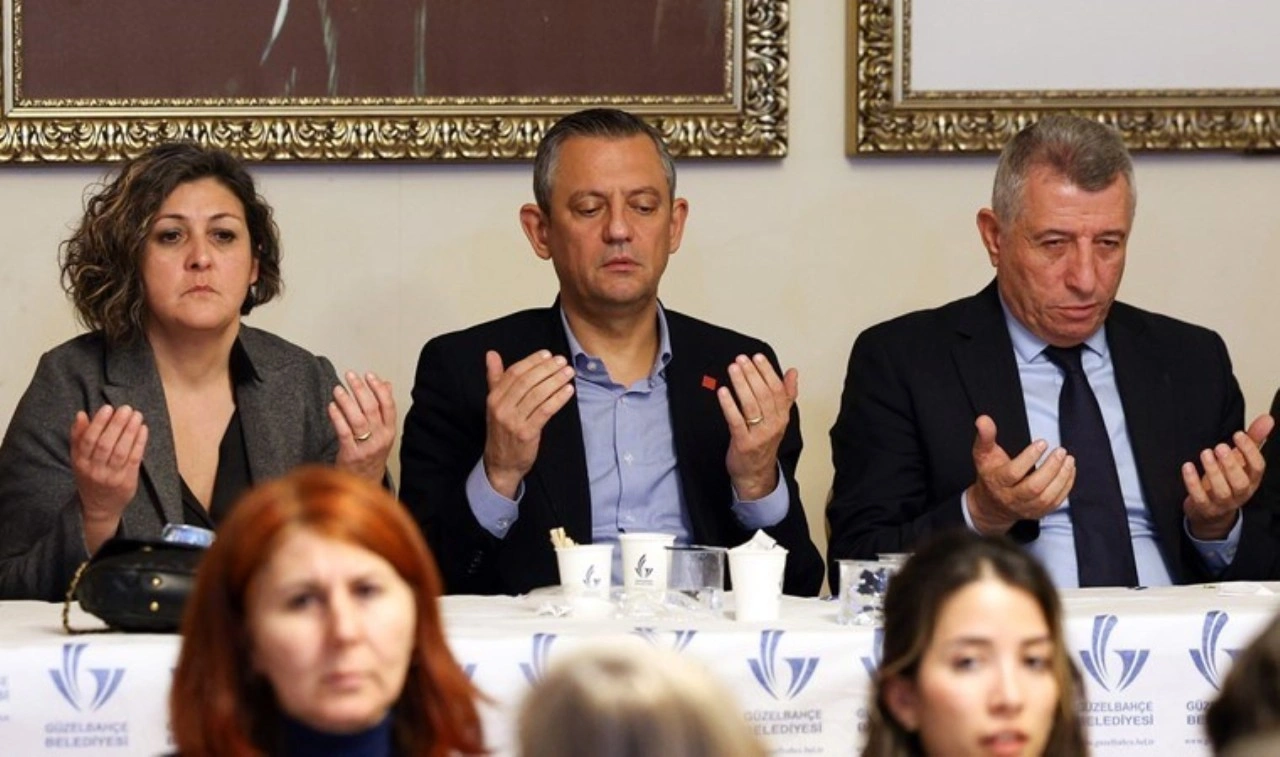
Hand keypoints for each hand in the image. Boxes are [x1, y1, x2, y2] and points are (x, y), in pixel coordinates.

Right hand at [70, 405, 147, 552]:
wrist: (99, 507)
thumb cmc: (89, 477)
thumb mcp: (78, 459)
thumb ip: (78, 437)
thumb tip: (81, 414)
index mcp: (80, 463)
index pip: (89, 440)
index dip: (98, 423)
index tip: (108, 408)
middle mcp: (95, 470)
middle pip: (106, 445)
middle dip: (117, 425)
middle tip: (126, 408)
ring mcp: (112, 476)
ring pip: (121, 451)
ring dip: (130, 431)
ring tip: (137, 415)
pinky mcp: (127, 480)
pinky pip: (134, 459)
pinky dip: (139, 443)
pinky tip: (143, 429)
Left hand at [330, 371, 396, 482]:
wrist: (365, 484)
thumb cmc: (371, 455)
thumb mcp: (382, 433)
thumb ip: (383, 409)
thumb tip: (386, 384)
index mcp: (390, 431)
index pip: (388, 405)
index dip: (378, 388)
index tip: (369, 375)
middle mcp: (381, 439)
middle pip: (371, 409)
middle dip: (360, 389)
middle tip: (349, 376)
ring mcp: (367, 447)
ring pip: (358, 419)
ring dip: (347, 401)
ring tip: (338, 389)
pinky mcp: (351, 455)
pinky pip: (344, 432)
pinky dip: (337, 417)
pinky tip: (332, 406)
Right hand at [483, 350, 575, 498]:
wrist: (501, 463)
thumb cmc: (502, 430)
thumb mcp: (495, 404)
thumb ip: (495, 378)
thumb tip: (491, 354)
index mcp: (493, 398)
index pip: (514, 373)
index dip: (532, 361)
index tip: (547, 354)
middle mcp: (501, 408)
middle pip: (527, 382)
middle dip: (547, 369)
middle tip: (562, 361)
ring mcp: (513, 421)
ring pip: (538, 395)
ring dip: (556, 381)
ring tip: (568, 373)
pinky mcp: (527, 433)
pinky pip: (545, 411)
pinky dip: (558, 399)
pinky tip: (568, 391)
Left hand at [719, 353, 798, 500]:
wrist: (755, 474)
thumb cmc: (764, 443)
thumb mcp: (778, 419)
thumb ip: (786, 395)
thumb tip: (793, 372)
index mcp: (782, 416)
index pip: (777, 389)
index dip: (767, 371)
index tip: (757, 357)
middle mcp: (774, 425)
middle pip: (764, 395)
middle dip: (752, 374)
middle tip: (741, 359)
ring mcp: (759, 435)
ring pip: (751, 405)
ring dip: (741, 384)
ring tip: (733, 369)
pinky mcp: (743, 443)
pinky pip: (736, 421)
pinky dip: (729, 405)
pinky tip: (723, 392)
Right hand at [965, 415, 1074, 533]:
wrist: (991, 506)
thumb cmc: (989, 474)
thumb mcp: (983, 454)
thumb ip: (985, 436)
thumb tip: (983, 419)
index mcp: (997, 482)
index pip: (1014, 473)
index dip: (1029, 458)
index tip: (1042, 443)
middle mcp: (1011, 498)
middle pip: (1034, 487)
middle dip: (1050, 469)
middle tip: (1060, 451)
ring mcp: (1026, 508)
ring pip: (1047, 497)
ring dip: (1061, 477)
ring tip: (1068, 459)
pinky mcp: (1038, 512)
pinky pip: (1056, 502)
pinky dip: (1066, 486)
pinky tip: (1069, 471)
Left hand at [1182, 413, 1272, 539]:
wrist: (1212, 512)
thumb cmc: (1228, 480)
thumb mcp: (1242, 460)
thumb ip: (1253, 440)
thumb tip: (1268, 418)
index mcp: (1252, 480)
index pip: (1258, 468)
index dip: (1250, 451)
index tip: (1238, 434)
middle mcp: (1240, 493)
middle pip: (1240, 482)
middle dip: (1231, 464)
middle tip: (1220, 447)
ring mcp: (1222, 503)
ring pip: (1221, 490)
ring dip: (1213, 471)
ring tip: (1205, 453)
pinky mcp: (1204, 508)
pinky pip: (1199, 497)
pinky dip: (1193, 482)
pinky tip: (1188, 466)